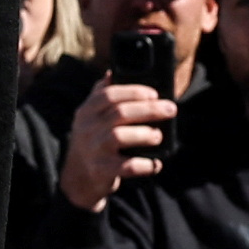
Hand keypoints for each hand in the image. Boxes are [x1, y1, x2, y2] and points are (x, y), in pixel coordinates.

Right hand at [57, 74, 169, 213]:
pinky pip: (125, 166)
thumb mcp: (90, 116)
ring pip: (119, 136)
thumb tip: (112, 72)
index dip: (134, 92)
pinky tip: (156, 163)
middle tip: (170, 109)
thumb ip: (100, 94)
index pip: (109, 94)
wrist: (78, 176)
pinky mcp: (101, 170)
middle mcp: (87, 128)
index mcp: (86, 111)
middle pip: (119, 113)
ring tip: (158, 136)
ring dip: (144, 134)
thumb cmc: (93, 139)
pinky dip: (144, 165)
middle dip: (149, 109)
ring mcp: (93, 150)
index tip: (154, 94)